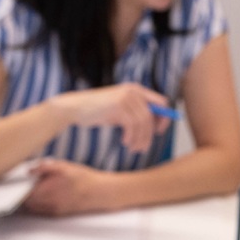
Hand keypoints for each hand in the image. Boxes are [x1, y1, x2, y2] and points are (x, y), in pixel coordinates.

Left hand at [21, 159, 117, 215]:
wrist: (99, 193)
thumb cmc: (83, 177)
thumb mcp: (63, 165)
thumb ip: (44, 167)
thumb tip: (29, 170)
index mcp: (49, 188)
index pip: (26, 191)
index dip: (20, 187)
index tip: (21, 181)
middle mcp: (50, 201)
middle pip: (26, 201)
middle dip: (24, 194)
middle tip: (28, 185)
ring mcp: (53, 209)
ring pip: (32, 208)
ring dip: (29, 201)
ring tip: (35, 191)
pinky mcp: (57, 215)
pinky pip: (40, 212)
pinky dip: (37, 206)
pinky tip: (42, 198)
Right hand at [50, 82, 172, 154]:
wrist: (76, 107)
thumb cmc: (98, 111)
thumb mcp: (120, 110)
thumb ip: (136, 115)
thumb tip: (153, 128)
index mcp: (137, 90)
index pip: (162, 102)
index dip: (164, 119)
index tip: (158, 132)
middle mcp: (134, 91)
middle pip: (152, 116)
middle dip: (149, 135)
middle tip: (143, 148)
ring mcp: (126, 97)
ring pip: (143, 123)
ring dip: (139, 139)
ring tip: (133, 148)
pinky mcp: (118, 105)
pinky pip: (132, 125)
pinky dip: (130, 137)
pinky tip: (124, 142)